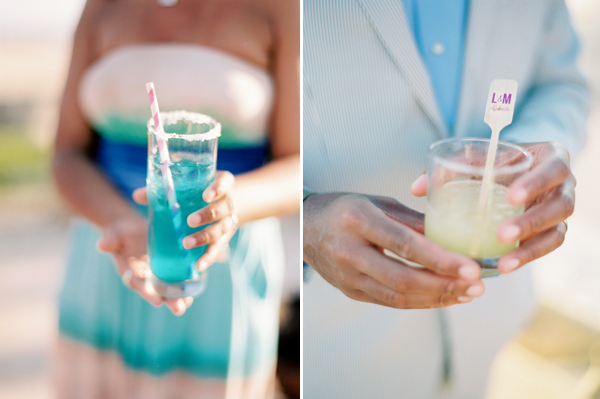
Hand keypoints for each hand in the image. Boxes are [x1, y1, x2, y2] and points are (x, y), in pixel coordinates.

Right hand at [97, 213, 192, 315]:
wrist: (129, 227)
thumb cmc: (119, 233)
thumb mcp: (113, 234)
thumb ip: (110, 241)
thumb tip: (101, 245)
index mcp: (130, 272)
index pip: (139, 285)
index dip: (148, 293)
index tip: (157, 301)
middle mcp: (145, 275)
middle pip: (157, 290)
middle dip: (168, 300)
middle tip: (180, 309)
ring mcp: (157, 271)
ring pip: (169, 285)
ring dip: (180, 294)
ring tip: (189, 302)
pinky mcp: (168, 263)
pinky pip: (178, 273)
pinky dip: (187, 278)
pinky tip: (198, 283)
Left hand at [134, 170, 237, 272]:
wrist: (218, 203)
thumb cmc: (197, 191)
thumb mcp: (185, 187)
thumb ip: (163, 191)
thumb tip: (136, 196)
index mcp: (221, 183)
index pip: (225, 181)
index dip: (218, 188)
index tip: (205, 196)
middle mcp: (228, 201)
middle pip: (224, 207)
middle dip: (208, 214)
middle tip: (190, 221)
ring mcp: (229, 220)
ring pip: (222, 228)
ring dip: (205, 236)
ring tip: (187, 243)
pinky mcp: (224, 237)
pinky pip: (218, 248)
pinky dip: (208, 257)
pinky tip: (198, 266)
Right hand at [303, 193, 485, 308]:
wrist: (306, 228)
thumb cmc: (346, 209)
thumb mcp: (378, 203)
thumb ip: (413, 220)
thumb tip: (452, 236)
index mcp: (358, 220)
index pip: (404, 245)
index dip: (440, 259)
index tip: (471, 267)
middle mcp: (349, 251)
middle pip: (403, 278)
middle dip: (445, 285)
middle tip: (477, 285)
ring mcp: (347, 276)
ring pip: (398, 296)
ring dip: (437, 298)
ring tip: (467, 294)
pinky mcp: (351, 291)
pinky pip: (390, 302)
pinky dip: (421, 302)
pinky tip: (443, 297)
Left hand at [411, 141, 573, 273]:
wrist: (517, 168)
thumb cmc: (496, 160)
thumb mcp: (480, 158)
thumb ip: (452, 168)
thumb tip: (416, 189)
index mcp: (551, 158)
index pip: (555, 168)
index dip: (536, 182)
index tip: (510, 196)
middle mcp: (563, 186)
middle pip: (560, 206)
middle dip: (531, 222)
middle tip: (501, 234)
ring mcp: (559, 211)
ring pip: (556, 233)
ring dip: (530, 249)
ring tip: (502, 263)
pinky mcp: (553, 231)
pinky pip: (546, 248)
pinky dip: (526, 257)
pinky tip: (504, 267)